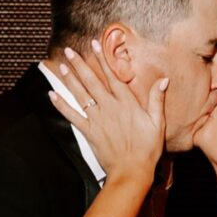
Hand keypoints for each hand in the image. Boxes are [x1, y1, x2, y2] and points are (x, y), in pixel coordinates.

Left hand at [46, 41, 167, 186]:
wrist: (132, 171)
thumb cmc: (147, 149)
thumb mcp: (157, 123)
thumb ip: (157, 100)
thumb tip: (164, 80)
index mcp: (126, 103)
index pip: (112, 76)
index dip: (102, 59)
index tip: (94, 45)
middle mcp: (109, 108)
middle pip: (91, 81)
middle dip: (79, 64)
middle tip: (69, 50)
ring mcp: (97, 119)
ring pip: (80, 94)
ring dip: (70, 79)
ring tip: (62, 65)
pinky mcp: (89, 132)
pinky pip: (72, 116)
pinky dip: (61, 105)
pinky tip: (52, 95)